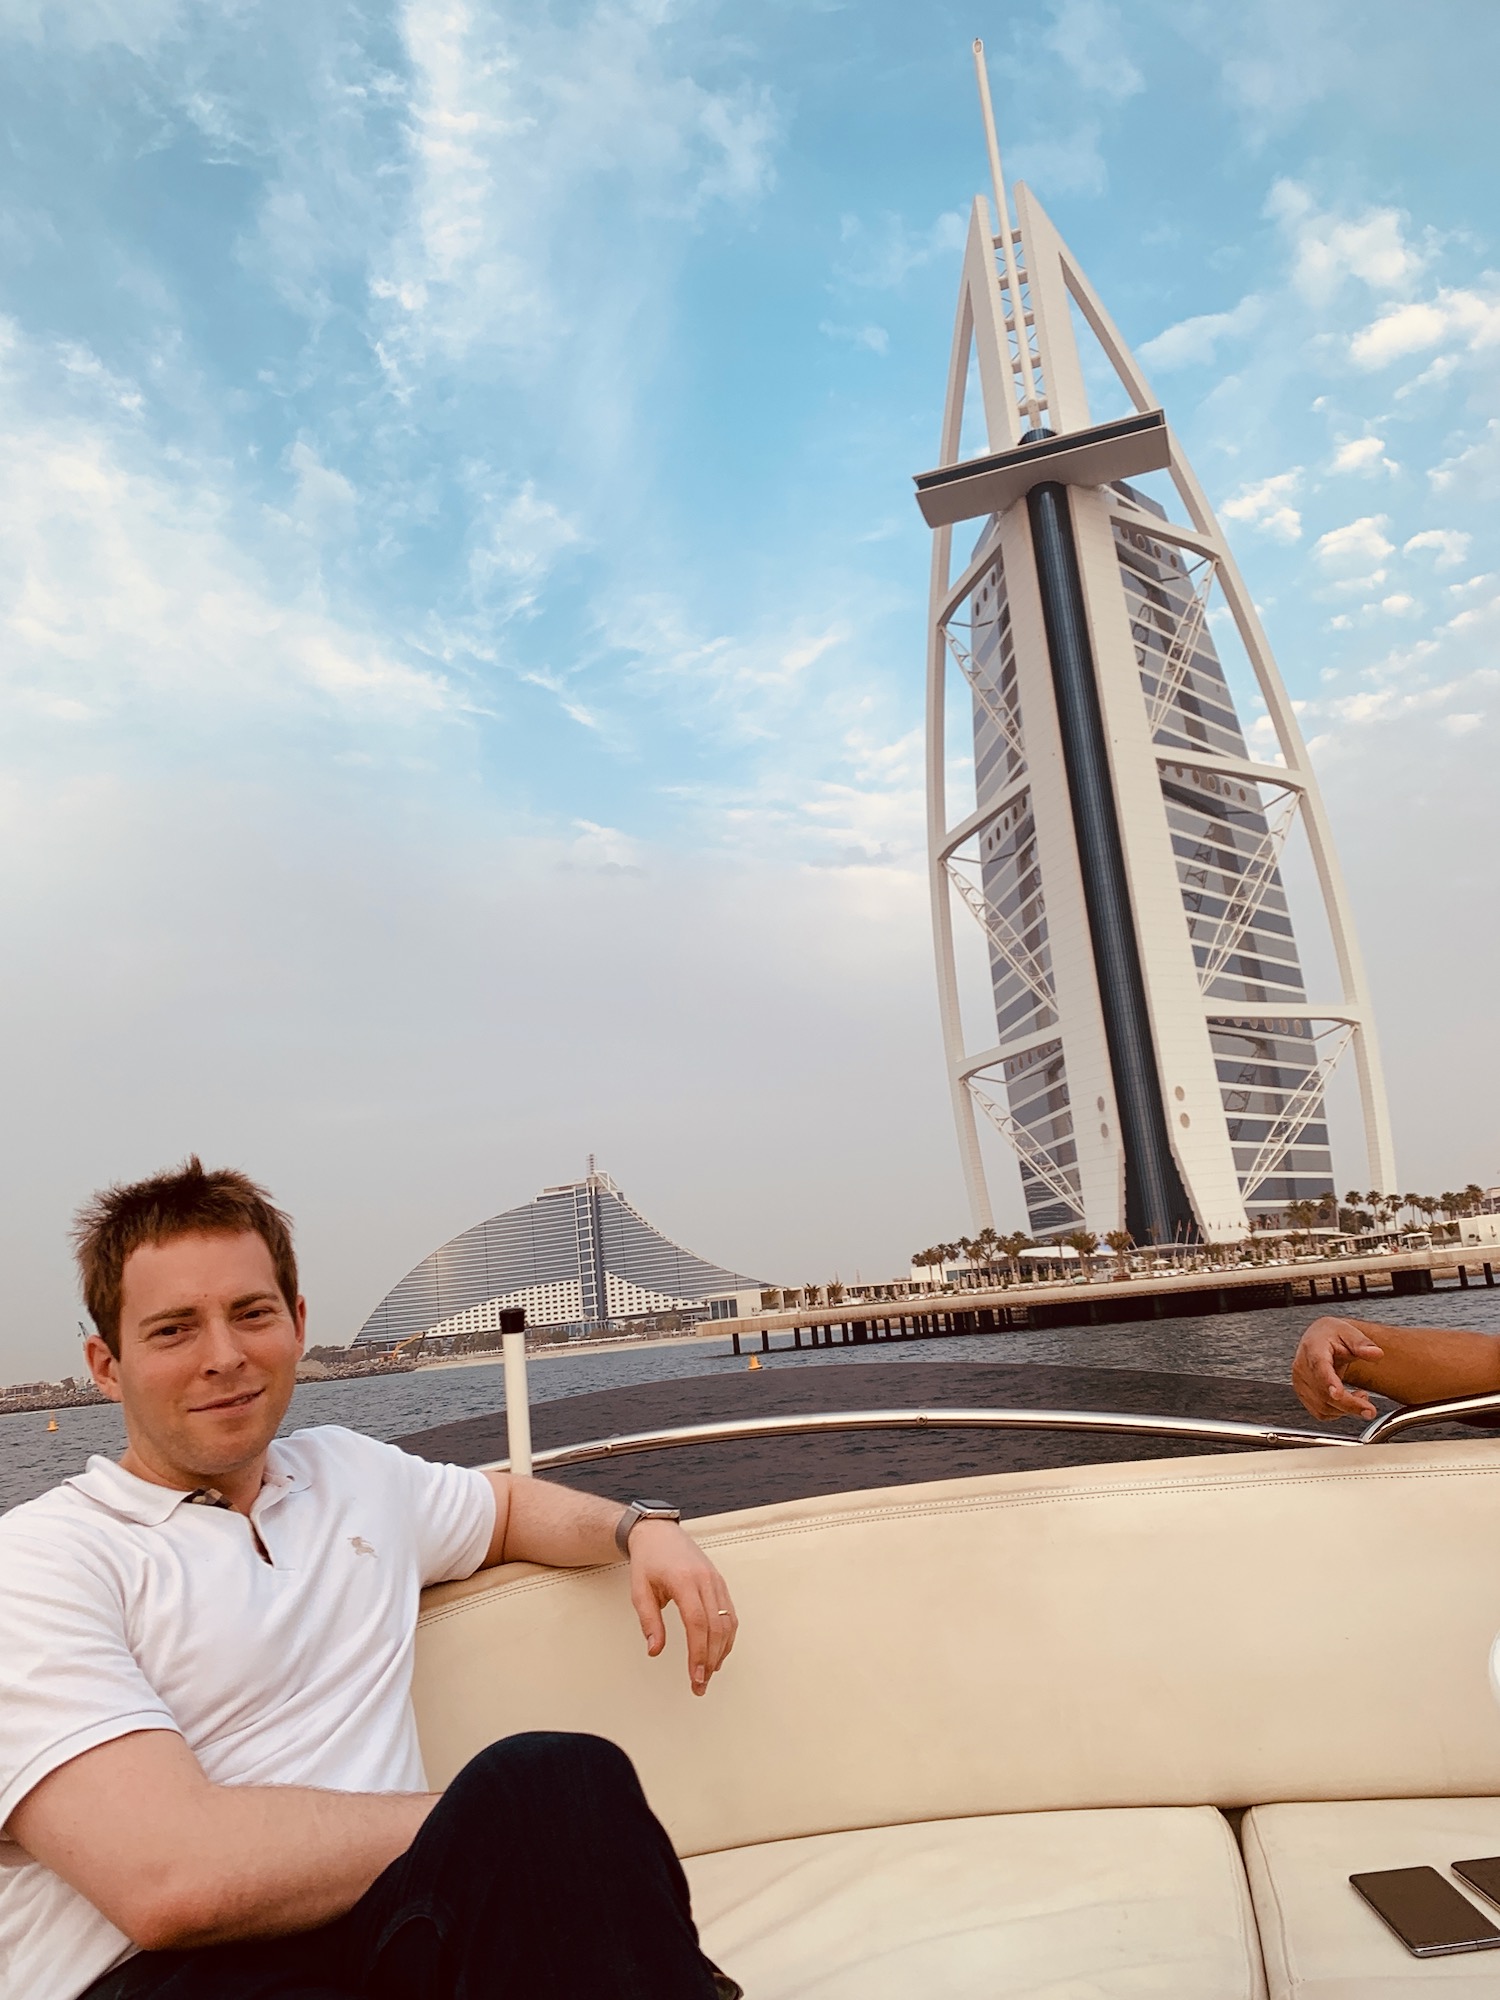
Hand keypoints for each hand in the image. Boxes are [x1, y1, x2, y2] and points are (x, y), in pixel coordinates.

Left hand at [627, 1521, 737, 1695]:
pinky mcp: (720, 1584)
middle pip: (716, 1627)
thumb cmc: (648, 1561)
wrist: (660, 1534)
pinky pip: (730, 1615)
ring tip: (708, 1674)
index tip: (695, 1677)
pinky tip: (718, 1653)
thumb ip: (648, 1621)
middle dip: (709, 1660)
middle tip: (700, 1685)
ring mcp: (716, 1581)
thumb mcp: (639, 1590)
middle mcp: (705, 1580)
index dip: (698, 1653)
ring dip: (721, 1652)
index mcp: (684, 1580)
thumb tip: (655, 1650)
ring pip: (727, 1623)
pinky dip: (727, 1637)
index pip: (697, 1623)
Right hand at [1291, 1316, 1383, 1420]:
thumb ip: (1362, 1344)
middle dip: (1349, 1405)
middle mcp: (1302, 1366)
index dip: (1328, 1381)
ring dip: (1346, 1409)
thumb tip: (1376, 1353)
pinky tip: (1348, 1400)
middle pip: (1323, 1393)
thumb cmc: (1332, 1335)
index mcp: (1313, 1348)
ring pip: (1322, 1406)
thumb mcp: (1349, 1332)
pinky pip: (1320, 1412)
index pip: (1318, 1366)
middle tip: (1370, 1410)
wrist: (1317, 1338)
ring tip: (1362, 1395)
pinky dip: (1338, 1412)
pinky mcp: (1303, 1394)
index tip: (1338, 1394)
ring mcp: (1300, 1382)